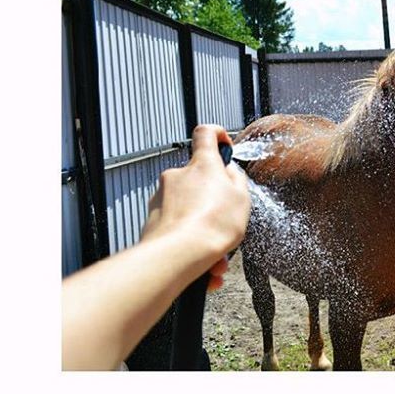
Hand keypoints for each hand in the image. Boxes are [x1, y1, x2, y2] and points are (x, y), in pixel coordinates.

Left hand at [142, 125, 250, 286]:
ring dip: (202, 225)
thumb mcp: (241, 199)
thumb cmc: (212, 225)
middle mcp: (178, 175)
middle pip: (198, 178)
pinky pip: (176, 225)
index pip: (205, 133)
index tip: (224, 144)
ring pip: (188, 207)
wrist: (179, 253)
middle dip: (212, 199)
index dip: (217, 134)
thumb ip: (236, 180)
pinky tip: (201, 260)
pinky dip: (189, 239)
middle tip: (225, 219)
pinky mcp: (152, 218)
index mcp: (202, 165)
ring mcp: (162, 196)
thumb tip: (230, 172)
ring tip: (215, 252)